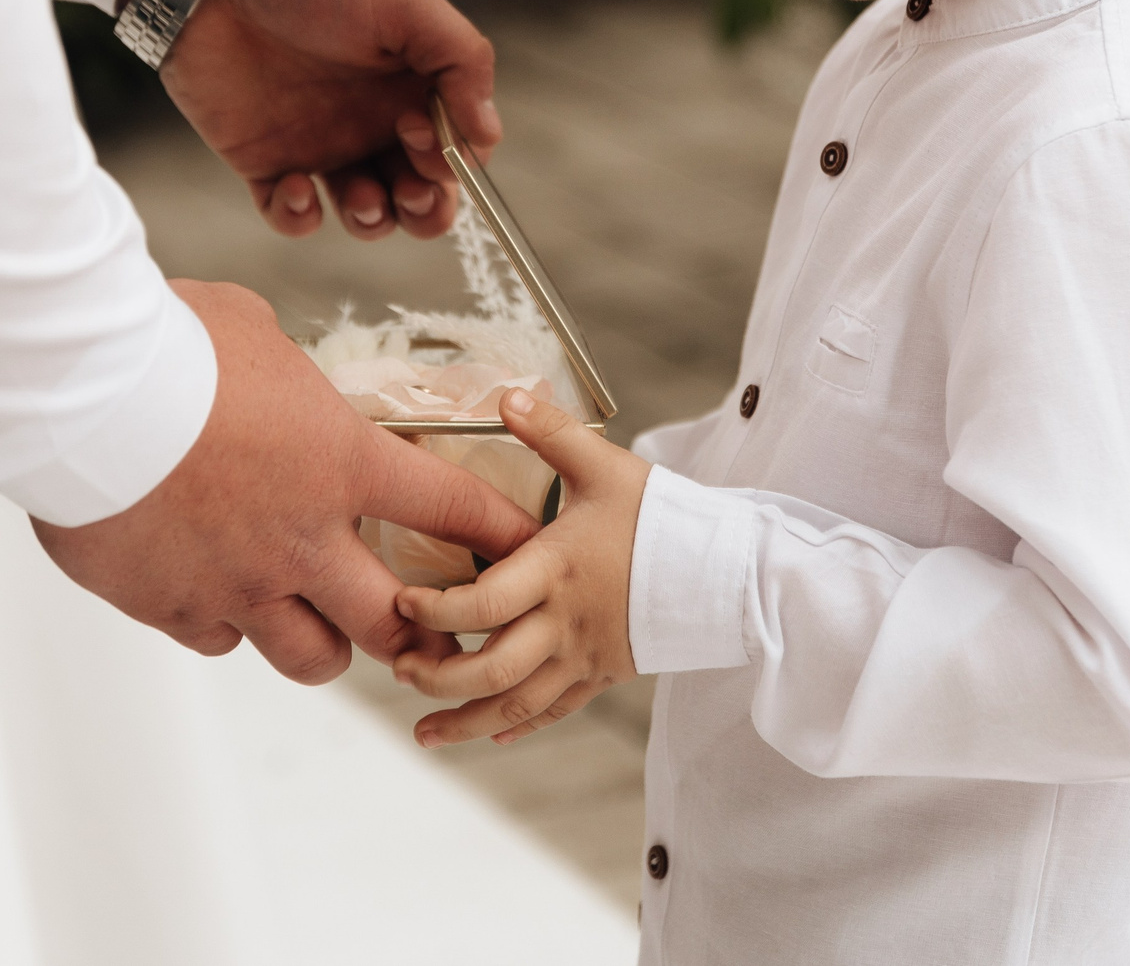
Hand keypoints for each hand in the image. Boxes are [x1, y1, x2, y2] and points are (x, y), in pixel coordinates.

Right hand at [33, 279, 542, 683]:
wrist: (77, 390)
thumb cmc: (166, 342)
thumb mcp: (251, 331)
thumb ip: (285, 374)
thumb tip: (277, 373)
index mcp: (340, 461)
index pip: (450, 510)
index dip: (497, 537)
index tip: (523, 552)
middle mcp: (302, 537)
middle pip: (394, 623)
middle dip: (421, 634)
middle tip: (424, 631)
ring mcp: (237, 582)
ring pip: (309, 658)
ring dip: (321, 642)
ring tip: (311, 621)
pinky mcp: (171, 605)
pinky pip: (218, 639)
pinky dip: (224, 622)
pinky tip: (211, 590)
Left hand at [148, 0, 499, 242]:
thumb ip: (460, 61)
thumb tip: (488, 134)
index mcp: (414, 79)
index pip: (458, 146)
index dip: (454, 161)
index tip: (422, 135)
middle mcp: (374, 116)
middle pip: (420, 192)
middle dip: (427, 210)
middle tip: (410, 192)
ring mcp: (320, 140)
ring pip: (365, 212)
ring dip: (373, 220)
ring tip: (357, 196)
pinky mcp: (264, 158)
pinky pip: (291, 214)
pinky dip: (299, 217)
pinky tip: (296, 185)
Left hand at [392, 388, 650, 746]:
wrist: (729, 568)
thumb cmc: (664, 514)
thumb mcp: (604, 466)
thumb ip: (550, 433)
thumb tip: (506, 395)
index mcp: (555, 570)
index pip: (481, 605)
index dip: (434, 611)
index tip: (402, 603)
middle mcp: (565, 623)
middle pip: (491, 669)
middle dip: (437, 678)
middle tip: (400, 670)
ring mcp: (585, 656)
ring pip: (517, 705)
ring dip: (465, 722)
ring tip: (424, 733)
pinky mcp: (604, 674)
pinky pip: (555, 711)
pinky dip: (517, 726)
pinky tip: (490, 733)